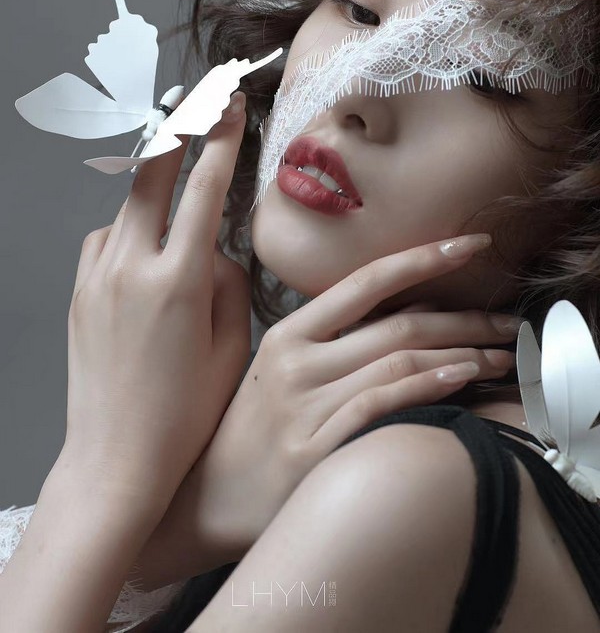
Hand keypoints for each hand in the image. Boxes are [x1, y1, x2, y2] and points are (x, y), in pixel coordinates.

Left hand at [61, 91, 250, 510]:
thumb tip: (214, 249)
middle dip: (177, 129)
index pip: (203, 187)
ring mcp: (96, 277)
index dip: (221, 137)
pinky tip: (144, 253)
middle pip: (150, 174)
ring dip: (154, 191)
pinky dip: (128, 232)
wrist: (115, 459)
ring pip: (126, 206)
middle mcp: (130, 267)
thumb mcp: (231, 347)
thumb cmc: (185, 413)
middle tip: (197, 100)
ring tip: (178, 198)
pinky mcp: (78, 292)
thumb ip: (228, 283)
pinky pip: (105, 239)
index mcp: (178, 280)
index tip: (231, 103)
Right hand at [135, 233, 520, 585]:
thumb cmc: (246, 431)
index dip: (424, 257)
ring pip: (399, 360)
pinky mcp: (316, 450)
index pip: (366, 280)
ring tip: (502, 355)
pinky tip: (462, 378)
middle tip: (510, 321)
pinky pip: (383, 405)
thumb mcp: (274, 369)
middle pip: (398, 323)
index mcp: (288, 334)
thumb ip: (329, 337)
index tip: (471, 244)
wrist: (202, 500)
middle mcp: (297, 362)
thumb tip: (401, 309)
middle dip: (465, 317)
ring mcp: (305, 406)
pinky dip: (428, 386)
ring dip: (462, 354)